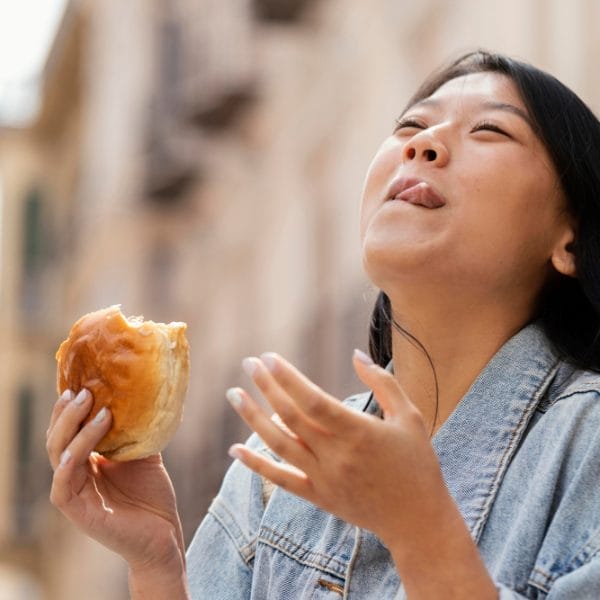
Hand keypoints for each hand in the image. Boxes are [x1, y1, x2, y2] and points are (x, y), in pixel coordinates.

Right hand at [46, 389, 185, 575]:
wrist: (164, 532)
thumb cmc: (152, 494)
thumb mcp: (144, 453)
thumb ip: (136, 430)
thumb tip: (142, 395)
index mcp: (87, 460)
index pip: (69, 430)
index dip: (71, 407)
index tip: (82, 382)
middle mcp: (76, 474)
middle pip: (58, 438)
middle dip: (68, 413)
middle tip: (85, 390)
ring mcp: (74, 492)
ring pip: (59, 455)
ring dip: (75, 429)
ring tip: (95, 407)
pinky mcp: (76, 511)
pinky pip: (63, 482)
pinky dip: (70, 460)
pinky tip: (83, 443)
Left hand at [225, 350, 446, 547]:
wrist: (418, 519)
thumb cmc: (417, 462)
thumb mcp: (409, 416)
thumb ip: (383, 382)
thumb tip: (356, 354)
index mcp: (359, 432)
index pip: (312, 400)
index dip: (288, 378)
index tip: (269, 358)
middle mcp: (336, 455)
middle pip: (290, 416)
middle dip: (266, 387)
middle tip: (248, 363)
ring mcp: (324, 478)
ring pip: (279, 444)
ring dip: (253, 418)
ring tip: (234, 395)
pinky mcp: (318, 496)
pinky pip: (281, 479)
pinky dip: (256, 465)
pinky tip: (235, 450)